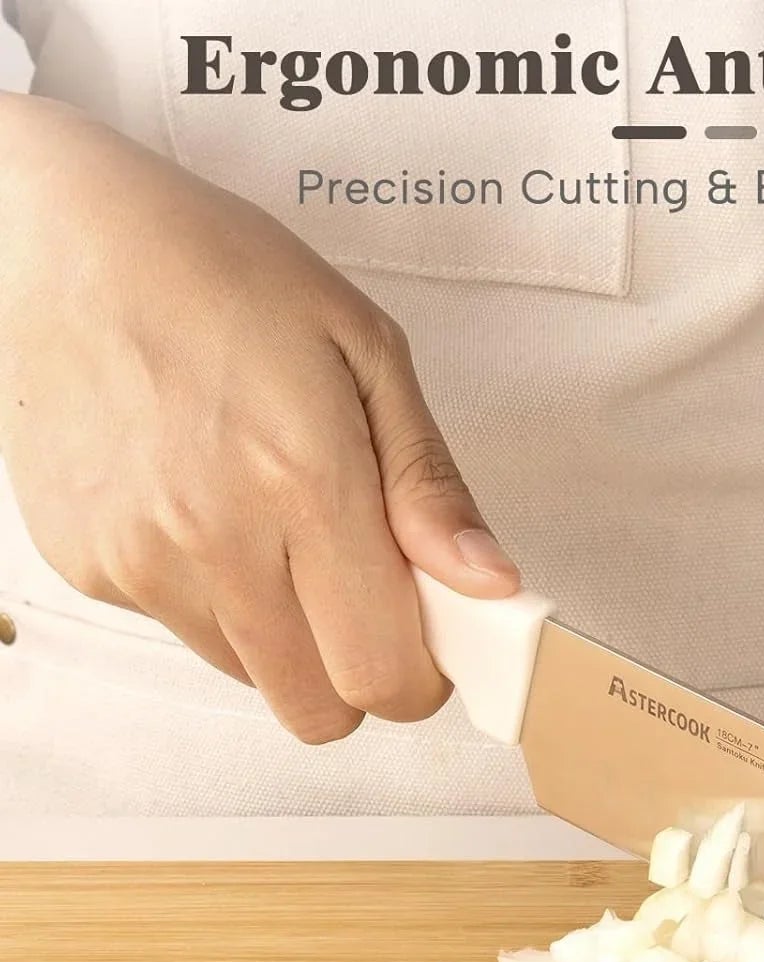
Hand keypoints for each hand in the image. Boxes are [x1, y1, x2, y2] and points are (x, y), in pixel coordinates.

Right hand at [0, 97, 517, 743]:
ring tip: (276, 529)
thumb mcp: (367, 354)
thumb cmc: (225, 278)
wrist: (65, 241)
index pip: (381, 673)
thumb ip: (430, 487)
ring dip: (288, 636)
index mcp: (304, 482)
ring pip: (253, 677)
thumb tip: (489, 586)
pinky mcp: (88, 567)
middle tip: (365, 595)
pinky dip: (216, 598)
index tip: (430, 638)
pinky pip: (184, 631)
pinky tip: (208, 511)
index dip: (419, 676)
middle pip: (317, 708)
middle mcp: (214, 538)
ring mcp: (140, 561)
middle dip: (358, 672)